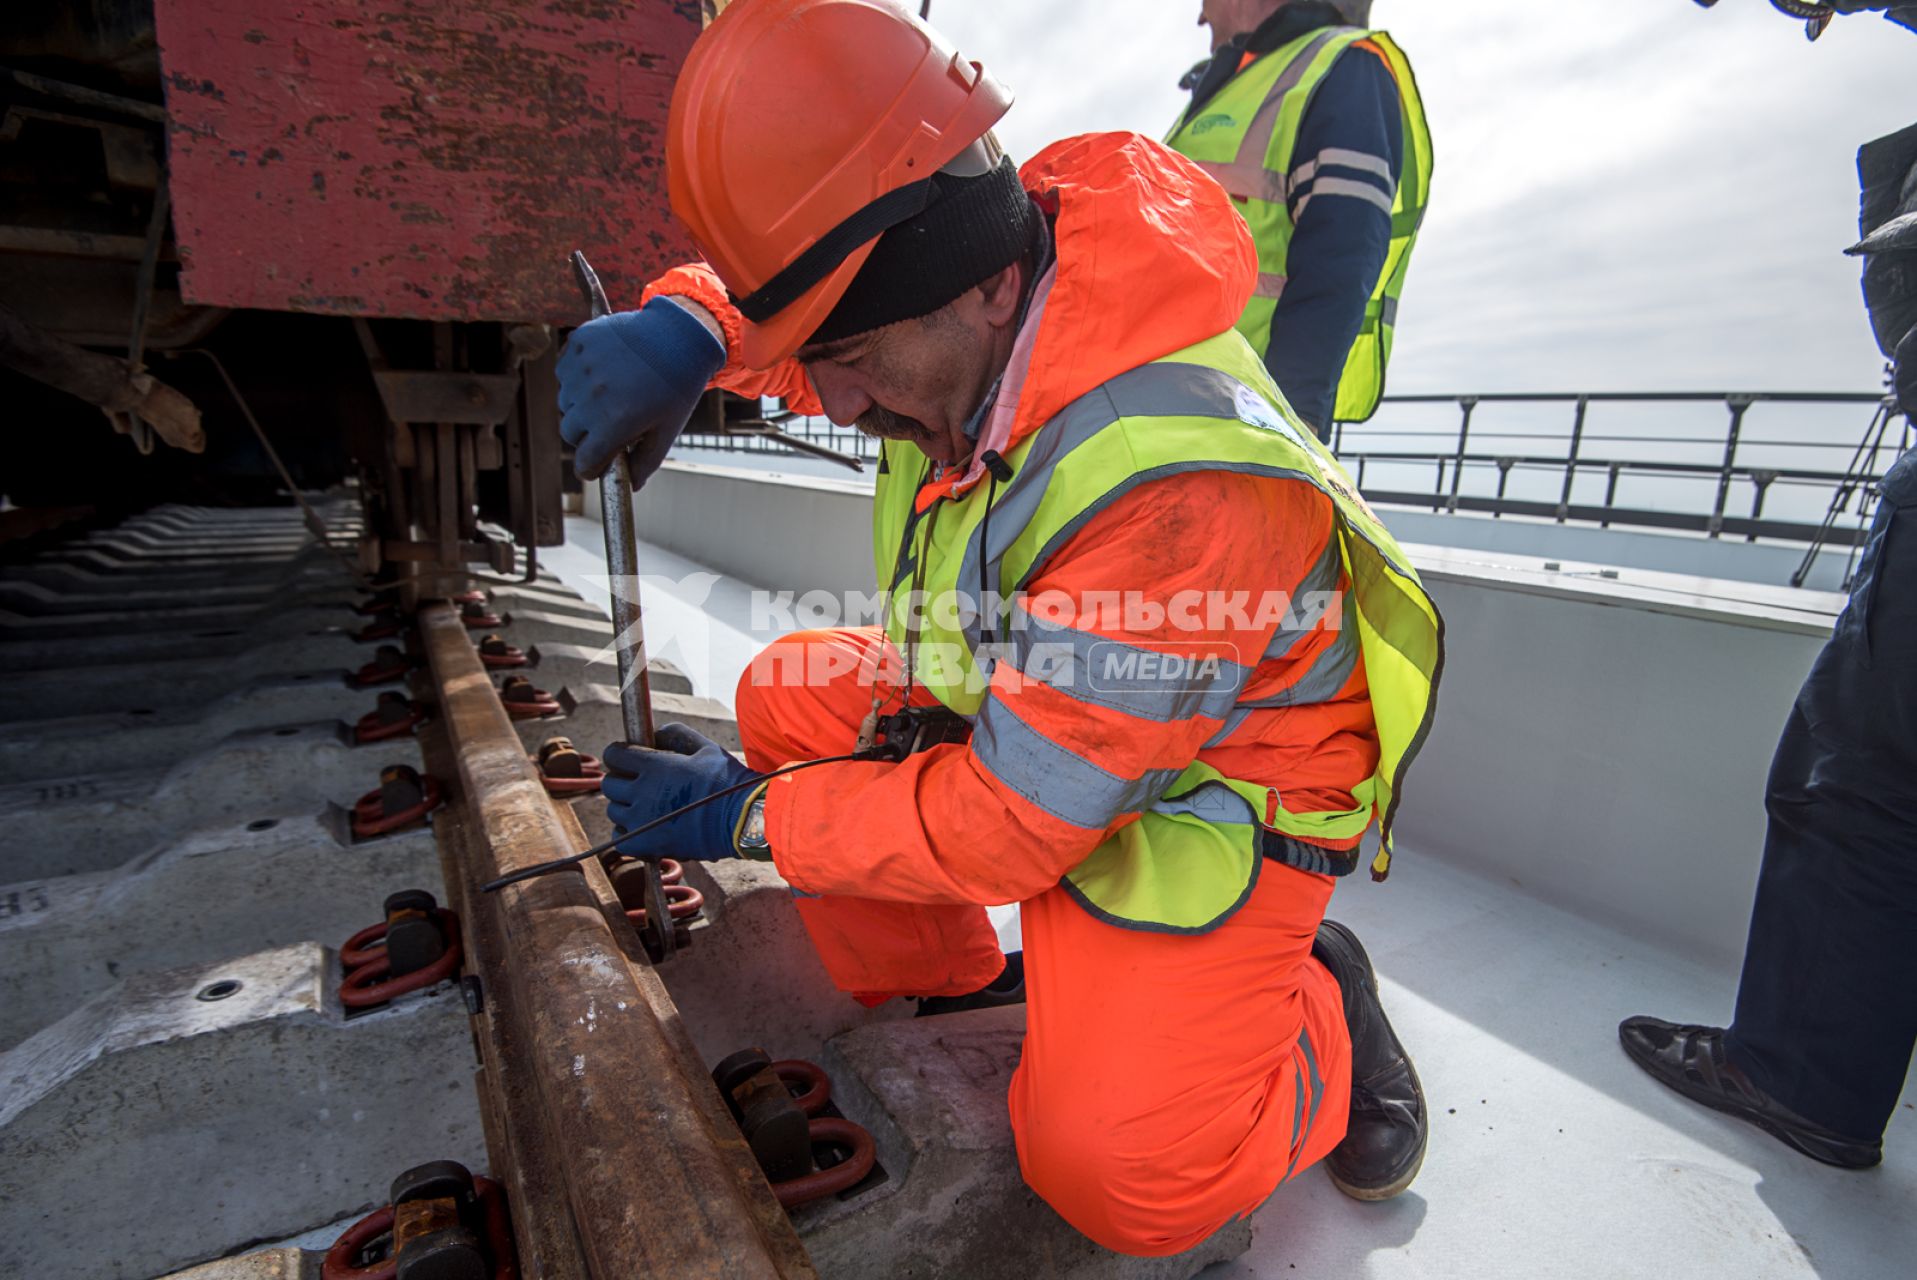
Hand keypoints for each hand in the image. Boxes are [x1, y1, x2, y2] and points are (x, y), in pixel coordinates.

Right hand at [557, 297, 725, 484]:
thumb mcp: (667, 429)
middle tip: (609, 425)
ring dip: (581, 405)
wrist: (680, 334)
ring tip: (611, 394)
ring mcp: (582, 367)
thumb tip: (631, 486)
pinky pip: (564, 372)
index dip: (591, 468)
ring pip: (565, 402)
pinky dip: (577, 378)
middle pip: (570, 432)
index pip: (584, 461)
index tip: (597, 466)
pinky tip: (602, 373)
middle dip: (587, 435)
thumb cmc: (677, 386)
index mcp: (615, 421)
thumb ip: (646, 462)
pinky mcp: (578, 343)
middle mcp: (592, 395)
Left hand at [601, 723, 763, 860]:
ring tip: (645, 805)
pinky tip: (642, 826)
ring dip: (624, 806)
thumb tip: (655, 735)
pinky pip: (619, 836)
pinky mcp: (646, 845)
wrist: (741, 820)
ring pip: (613, 811)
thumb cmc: (727, 781)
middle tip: (637, 782)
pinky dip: (626, 831)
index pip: (613, 755)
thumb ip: (676, 734)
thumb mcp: (705, 747)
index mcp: (654, 767)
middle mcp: (642, 793)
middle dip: (620, 779)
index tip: (628, 757)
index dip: (619, 753)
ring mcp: (641, 821)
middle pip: (609, 784)